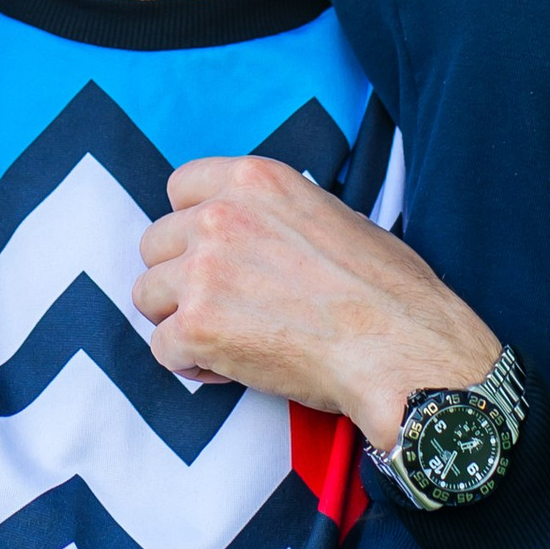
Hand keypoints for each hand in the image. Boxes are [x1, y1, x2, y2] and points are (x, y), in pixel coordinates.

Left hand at [132, 158, 498, 450]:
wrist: (401, 348)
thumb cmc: (386, 289)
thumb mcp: (331, 213)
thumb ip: (274, 213)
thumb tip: (255, 231)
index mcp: (253, 179)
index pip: (181, 188)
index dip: (193, 226)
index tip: (213, 254)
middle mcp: (219, 215)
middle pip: (156, 243)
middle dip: (181, 277)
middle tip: (222, 307)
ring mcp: (202, 271)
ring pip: (148, 295)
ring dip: (179, 320)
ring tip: (224, 340)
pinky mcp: (196, 326)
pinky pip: (162, 348)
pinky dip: (189, 364)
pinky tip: (228, 368)